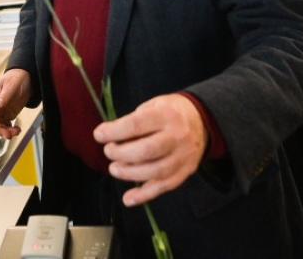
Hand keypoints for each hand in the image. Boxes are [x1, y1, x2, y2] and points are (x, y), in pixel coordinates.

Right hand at [0, 69, 31, 138]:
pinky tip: (17, 130)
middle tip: (7, 135)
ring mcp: (0, 111)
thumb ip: (2, 98)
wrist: (26, 79)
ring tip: (14, 133)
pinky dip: (11, 130)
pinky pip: (7, 125)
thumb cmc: (16, 79)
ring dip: (5, 131)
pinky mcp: (7, 115)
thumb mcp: (10, 87)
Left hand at [94, 93, 204, 207]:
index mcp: (166, 115)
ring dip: (130, 174)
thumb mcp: (153, 104)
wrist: (203, 120)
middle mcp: (177, 137)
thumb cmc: (171, 111)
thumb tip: (111, 137)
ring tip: (115, 169)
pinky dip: (144, 195)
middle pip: (146, 151)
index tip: (99, 135)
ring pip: (155, 172)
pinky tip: (128, 199)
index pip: (137, 125)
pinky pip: (164, 187)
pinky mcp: (185, 172)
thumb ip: (134, 120)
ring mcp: (183, 157)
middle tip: (109, 152)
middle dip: (121, 154)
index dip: (114, 131)